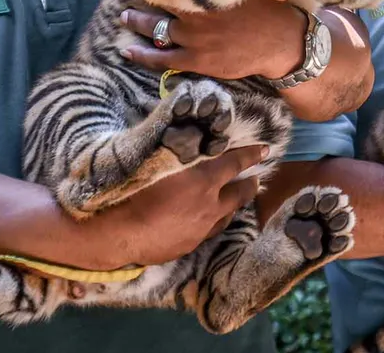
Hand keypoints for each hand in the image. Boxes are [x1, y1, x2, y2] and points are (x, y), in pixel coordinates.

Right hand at [79, 144, 267, 268]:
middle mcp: (209, 205)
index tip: (265, 150)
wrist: (118, 232)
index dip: (251, 154)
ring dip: (232, 206)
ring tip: (234, 199)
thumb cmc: (133, 189)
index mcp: (204, 179)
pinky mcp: (190, 245)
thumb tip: (188, 139)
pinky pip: (208, 231)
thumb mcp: (158, 160)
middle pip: (240, 193)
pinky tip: (207, 221)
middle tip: (256, 179)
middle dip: (250, 184)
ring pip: (227, 216)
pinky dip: (212, 222)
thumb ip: (179, 151)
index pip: (235, 162)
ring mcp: (201, 228)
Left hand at [114, 0, 305, 79]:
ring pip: (154, 28)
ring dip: (136, 21)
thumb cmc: (270, 8)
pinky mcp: (197, 60)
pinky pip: (162, 58)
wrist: (283, 42)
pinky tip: (128, 51)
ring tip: (124, 16)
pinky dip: (142, 55)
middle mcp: (196, 12)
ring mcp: (194, 37)